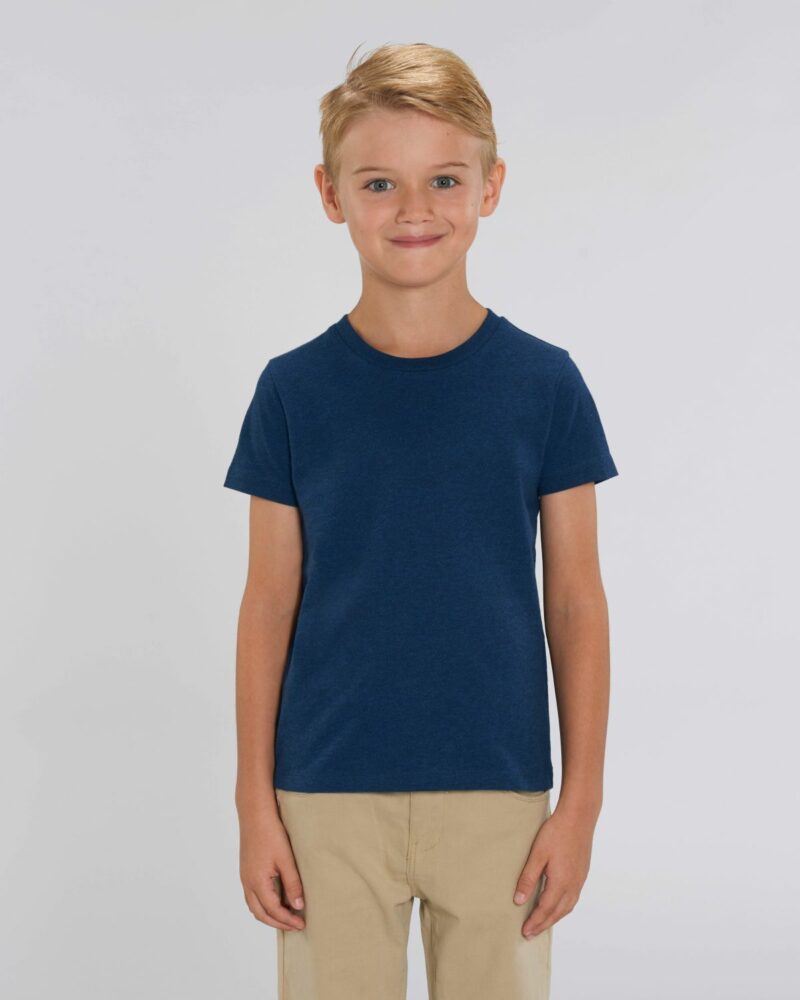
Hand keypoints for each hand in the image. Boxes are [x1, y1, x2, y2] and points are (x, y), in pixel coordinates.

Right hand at [239, 807, 305, 931]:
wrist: (255, 814)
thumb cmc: (271, 834)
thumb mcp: (286, 859)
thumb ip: (292, 884)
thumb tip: (298, 906)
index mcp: (257, 882)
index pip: (273, 911)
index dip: (287, 920)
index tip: (301, 924)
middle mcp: (247, 883)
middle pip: (260, 914)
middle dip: (277, 922)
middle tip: (295, 926)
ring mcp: (244, 877)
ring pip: (254, 906)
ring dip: (269, 915)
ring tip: (286, 916)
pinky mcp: (245, 871)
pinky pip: (252, 896)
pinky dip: (263, 904)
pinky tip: (275, 899)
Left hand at [512, 804, 594, 938]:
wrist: (579, 818)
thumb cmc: (556, 833)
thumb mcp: (537, 854)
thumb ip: (528, 878)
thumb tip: (519, 901)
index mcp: (561, 883)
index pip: (545, 910)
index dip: (534, 922)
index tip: (524, 932)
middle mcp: (573, 885)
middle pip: (557, 913)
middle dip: (543, 924)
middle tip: (530, 933)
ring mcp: (579, 880)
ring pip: (567, 907)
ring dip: (554, 918)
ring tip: (542, 923)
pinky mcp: (582, 874)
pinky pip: (572, 899)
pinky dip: (563, 908)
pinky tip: (557, 905)